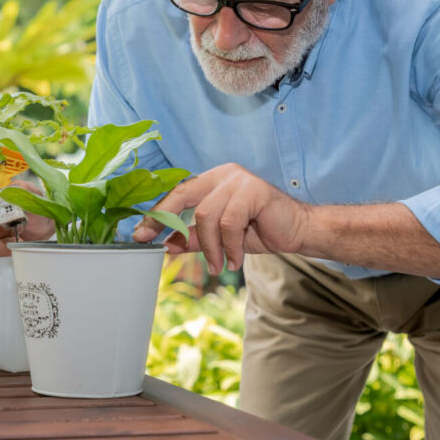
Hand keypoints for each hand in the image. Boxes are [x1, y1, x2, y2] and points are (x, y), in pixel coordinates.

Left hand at [131, 163, 309, 274]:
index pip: (177, 193)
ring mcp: (239, 180)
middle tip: (159, 246)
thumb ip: (194, 238)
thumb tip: (164, 244)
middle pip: (183, 195)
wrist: (299, 231)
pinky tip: (235, 259)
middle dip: (166, 222)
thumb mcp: (220, 238)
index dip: (157, 215)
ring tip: (219, 265)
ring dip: (211, 247)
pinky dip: (229, 246)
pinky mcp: (254, 190)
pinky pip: (229, 223)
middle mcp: (223, 174)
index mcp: (212, 180)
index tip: (140, 236)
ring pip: (206, 215)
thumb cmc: (260, 230)